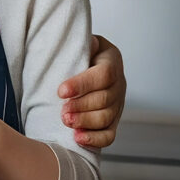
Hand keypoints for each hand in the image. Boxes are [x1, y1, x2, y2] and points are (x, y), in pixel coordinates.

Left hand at [58, 34, 125, 148]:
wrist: (86, 63)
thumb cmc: (80, 51)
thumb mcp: (82, 40)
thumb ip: (83, 43)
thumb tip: (86, 45)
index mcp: (112, 60)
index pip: (103, 75)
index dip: (82, 84)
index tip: (61, 91)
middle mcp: (118, 84)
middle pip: (104, 100)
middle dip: (81, 107)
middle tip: (62, 111)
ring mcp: (117, 104)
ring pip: (106, 118)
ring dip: (85, 122)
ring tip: (66, 121)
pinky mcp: (112, 121)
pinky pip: (109, 135)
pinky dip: (95, 139)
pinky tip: (78, 138)